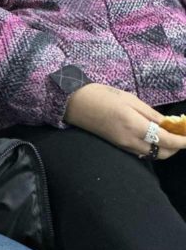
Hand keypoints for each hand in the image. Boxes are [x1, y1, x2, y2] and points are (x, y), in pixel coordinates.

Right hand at [64, 82, 185, 159]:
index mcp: (134, 125)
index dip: (183, 141)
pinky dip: (153, 147)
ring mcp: (123, 145)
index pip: (167, 140)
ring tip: (169, 133)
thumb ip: (150, 113)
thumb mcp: (129, 98)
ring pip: (153, 154)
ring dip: (165, 148)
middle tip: (180, 132)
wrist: (74, 103)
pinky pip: (142, 151)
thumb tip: (169, 124)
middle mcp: (130, 140)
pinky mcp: (118, 146)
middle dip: (176, 146)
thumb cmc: (101, 95)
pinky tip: (154, 135)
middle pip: (163, 153)